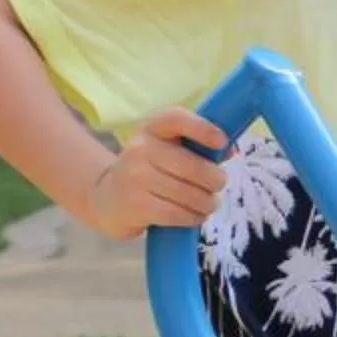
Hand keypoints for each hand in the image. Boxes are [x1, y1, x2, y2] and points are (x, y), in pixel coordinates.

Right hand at [84, 105, 230, 239]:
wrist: (106, 198)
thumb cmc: (150, 170)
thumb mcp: (168, 151)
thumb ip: (199, 147)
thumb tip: (230, 150)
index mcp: (153, 129)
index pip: (175, 119)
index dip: (202, 128)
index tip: (222, 141)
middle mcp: (140, 150)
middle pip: (193, 166)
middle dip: (215, 180)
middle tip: (217, 186)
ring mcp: (135, 178)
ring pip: (189, 194)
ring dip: (207, 203)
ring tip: (207, 204)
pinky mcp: (135, 206)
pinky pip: (177, 214)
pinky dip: (193, 218)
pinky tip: (194, 215)